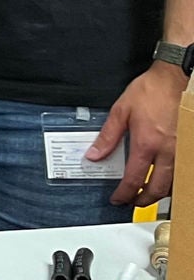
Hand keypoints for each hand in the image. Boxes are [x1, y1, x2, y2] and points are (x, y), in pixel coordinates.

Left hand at [89, 62, 182, 206]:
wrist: (176, 78)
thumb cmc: (152, 91)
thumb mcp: (121, 110)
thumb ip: (107, 136)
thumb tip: (94, 155)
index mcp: (147, 143)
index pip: (134, 179)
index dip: (124, 193)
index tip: (117, 199)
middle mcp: (168, 151)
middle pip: (158, 188)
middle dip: (144, 199)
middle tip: (133, 201)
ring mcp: (184, 150)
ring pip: (175, 182)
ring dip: (161, 192)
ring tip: (149, 193)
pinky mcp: (191, 146)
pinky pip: (185, 170)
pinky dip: (176, 180)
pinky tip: (167, 178)